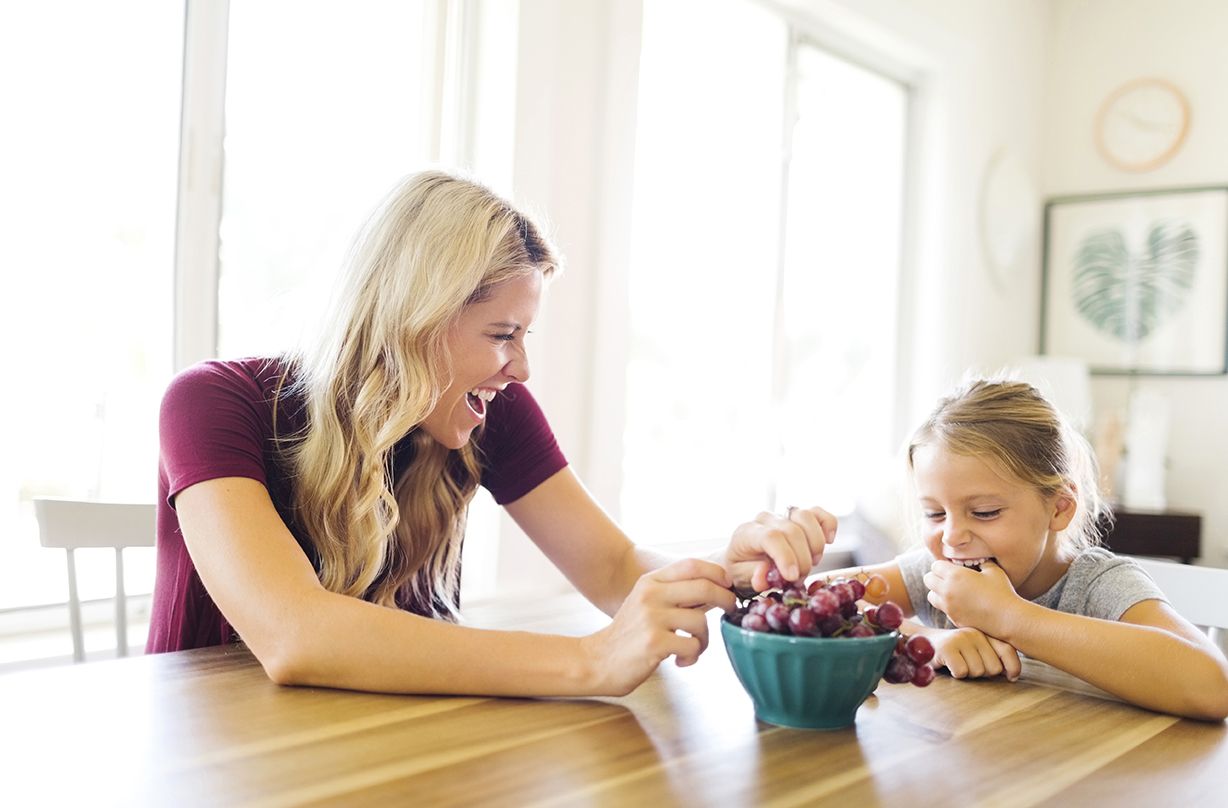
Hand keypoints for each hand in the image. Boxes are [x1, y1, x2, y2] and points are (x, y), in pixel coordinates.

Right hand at [579, 558, 735, 695]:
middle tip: (730, 610)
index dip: (717, 573)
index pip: (691, 565)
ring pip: (701, 621)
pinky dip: (693, 656)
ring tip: (693, 647)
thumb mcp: (647, 603)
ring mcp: (652, 618)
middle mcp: (650, 595)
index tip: (728, 586)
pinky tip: (681, 660)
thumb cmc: (629, 634)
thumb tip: (717, 588)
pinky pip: (692, 645)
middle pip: (704, 587)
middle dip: (726, 599)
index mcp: (650, 581)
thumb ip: (676, 594)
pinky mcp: (654, 643)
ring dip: (704, 639)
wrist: (597, 660)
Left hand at [718, 506, 836, 591]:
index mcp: (747, 533)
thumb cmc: (743, 569)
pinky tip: (828, 541)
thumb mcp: (742, 578)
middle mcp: (766, 519)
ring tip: (812, 562)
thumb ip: (753, 576)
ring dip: (815, 544)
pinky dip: (828, 525)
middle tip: (799, 578)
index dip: (786, 556)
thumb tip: (764, 576)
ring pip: (806, 516)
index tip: (792, 576)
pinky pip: (818, 513)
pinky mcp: (799, 516)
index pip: (771, 537)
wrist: (744, 559)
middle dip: (802, 559)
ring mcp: (783, 515)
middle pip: (792, 530)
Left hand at [923, 559, 1019, 636]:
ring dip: (937, 592)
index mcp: (954, 575)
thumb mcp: (993, 570)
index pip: (935, 565)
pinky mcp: (953, 618)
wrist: (1008, 618)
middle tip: (948, 578)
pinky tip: (960, 604)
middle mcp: (947, 590)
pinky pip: (942, 609)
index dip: (943, 565)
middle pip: (928, 579)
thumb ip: (980, 562)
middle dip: (936, 577)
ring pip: (931, 595)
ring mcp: (948, 606)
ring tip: (952, 591)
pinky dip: (946, 605)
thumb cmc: (1002, 591)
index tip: (952, 568)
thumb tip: (976, 560)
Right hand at [928, 626, 1021, 680]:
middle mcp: (974, 632)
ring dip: (968, 673)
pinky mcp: (947, 648)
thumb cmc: (956, 652)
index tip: (1011, 677)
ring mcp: (960, 638)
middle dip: (983, 673)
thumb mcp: (977, 649)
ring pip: (978, 671)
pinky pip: (962, 672)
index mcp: (985, 631)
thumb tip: (1013, 675)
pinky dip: (956, 673)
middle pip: (994, 667)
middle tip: (970, 664)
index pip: (1008, 650)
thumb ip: (996, 655)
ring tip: (959, 663)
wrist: (922, 643)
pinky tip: (949, 665)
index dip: (1013, 667)